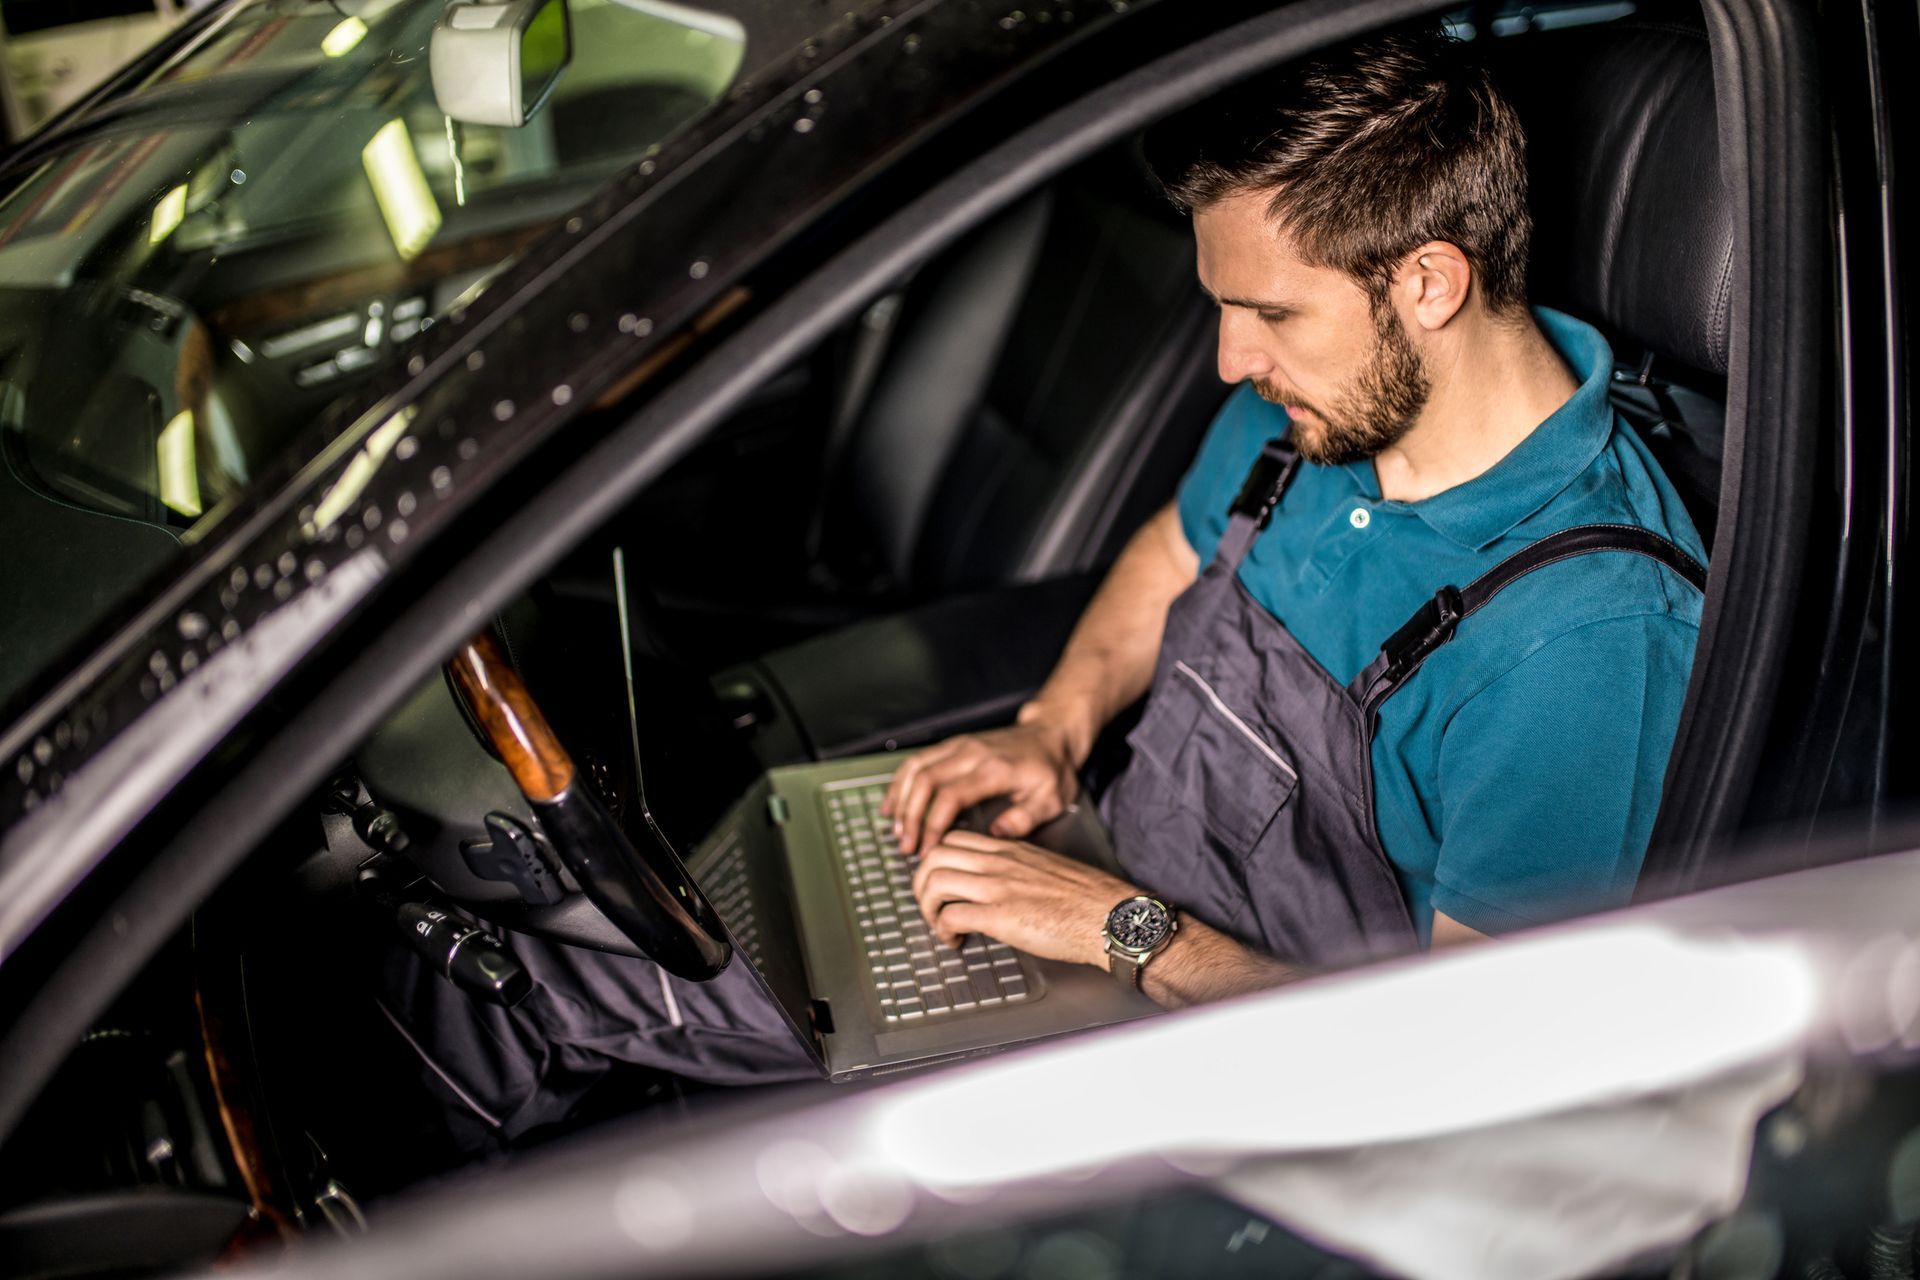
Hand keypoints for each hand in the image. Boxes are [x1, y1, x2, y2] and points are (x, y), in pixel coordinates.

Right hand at [880, 722, 1080, 853]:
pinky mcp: (953, 745)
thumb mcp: (1052, 799)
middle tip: (906, 846)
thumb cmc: (1051, 769)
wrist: (1051, 734)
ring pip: (916, 768)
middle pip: (925, 781)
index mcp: (994, 769)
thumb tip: (994, 835)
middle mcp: (972, 753)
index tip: (927, 849)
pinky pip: (917, 760)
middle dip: (910, 817)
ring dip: (900, 799)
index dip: (933, 825)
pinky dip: (900, 782)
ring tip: (896, 829)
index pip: (951, 796)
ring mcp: (959, 746)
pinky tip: (892, 802)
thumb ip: (1024, 819)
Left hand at [909, 830, 1136, 966]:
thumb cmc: (1087, 900)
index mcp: (1010, 850)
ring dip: (928, 909)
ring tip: (941, 927)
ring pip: (934, 882)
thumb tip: (997, 887)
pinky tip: (956, 941)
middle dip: (921, 885)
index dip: (937, 862)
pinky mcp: (1001, 916)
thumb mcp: (1045, 869)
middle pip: (933, 856)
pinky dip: (943, 931)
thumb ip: (1017, 871)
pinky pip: (950, 916)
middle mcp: (999, 862)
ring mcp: (998, 887)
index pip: (954, 839)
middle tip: (932, 908)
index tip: (943, 885)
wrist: (1109, 916)